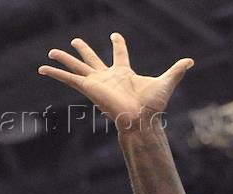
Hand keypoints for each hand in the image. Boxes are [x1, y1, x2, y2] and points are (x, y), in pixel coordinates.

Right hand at [39, 33, 192, 128]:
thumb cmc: (153, 105)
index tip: (115, 35)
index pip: (120, 53)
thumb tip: (190, 61)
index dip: (118, 43)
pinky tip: (42, 69)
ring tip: (51, 50)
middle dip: (84, 49)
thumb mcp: (166, 82)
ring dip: (65, 58)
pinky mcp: (88, 88)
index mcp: (124, 73)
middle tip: (75, 40)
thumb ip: (176, 70)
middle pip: (93, 58)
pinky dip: (55, 74)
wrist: (140, 120)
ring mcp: (96, 82)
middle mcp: (108, 76)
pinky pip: (68, 79)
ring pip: (77, 66)